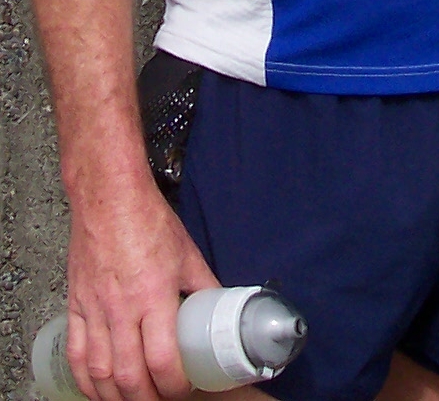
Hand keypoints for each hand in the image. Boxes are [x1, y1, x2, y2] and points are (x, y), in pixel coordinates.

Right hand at [65, 179, 216, 400]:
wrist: (109, 197)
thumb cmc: (147, 220)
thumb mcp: (187, 253)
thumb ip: (204, 285)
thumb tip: (222, 306)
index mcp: (154, 295)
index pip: (163, 360)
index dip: (175, 386)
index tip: (185, 389)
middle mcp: (122, 308)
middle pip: (130, 376)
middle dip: (147, 399)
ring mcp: (96, 309)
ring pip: (100, 372)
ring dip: (116, 396)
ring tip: (134, 400)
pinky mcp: (77, 306)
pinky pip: (77, 354)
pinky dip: (86, 380)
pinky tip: (98, 389)